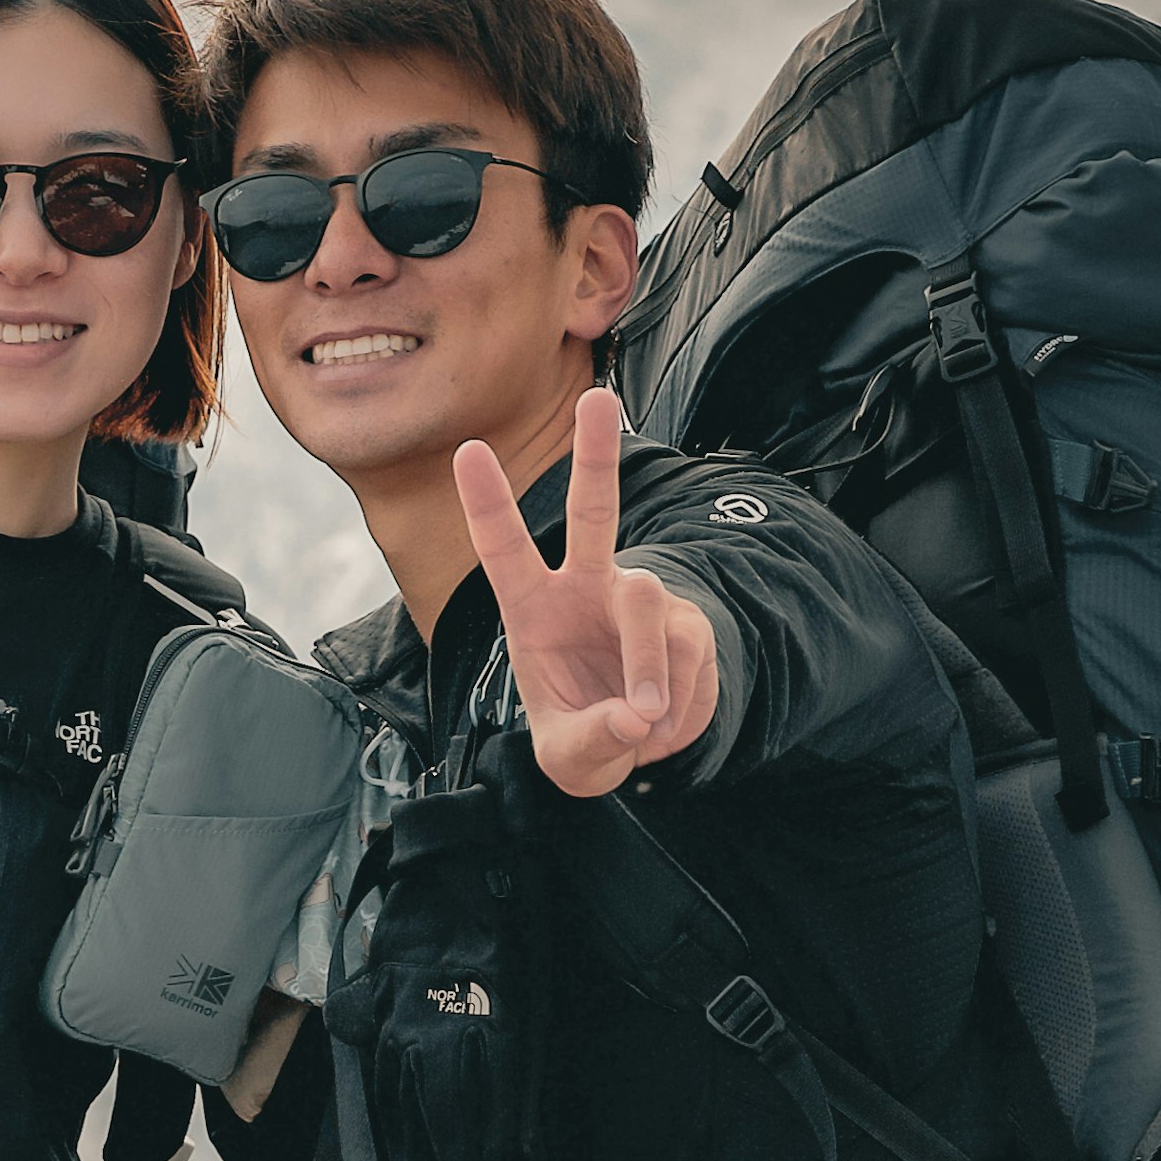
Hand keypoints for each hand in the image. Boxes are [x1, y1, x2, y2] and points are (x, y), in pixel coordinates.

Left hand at [452, 382, 720, 796]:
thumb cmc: (583, 737)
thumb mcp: (569, 760)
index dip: (487, 505)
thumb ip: (592, 741)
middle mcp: (587, 589)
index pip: (505, 552)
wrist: (638, 748)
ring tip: (644, 722)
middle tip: (598, 399)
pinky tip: (666, 721)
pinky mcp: (689, 621)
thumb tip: (634, 714)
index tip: (469, 449)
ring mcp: (641, 599)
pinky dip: (682, 702)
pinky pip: (691, 652)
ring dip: (650, 674)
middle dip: (596, 457)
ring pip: (650, 607)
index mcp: (534, 611)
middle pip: (595, 514)